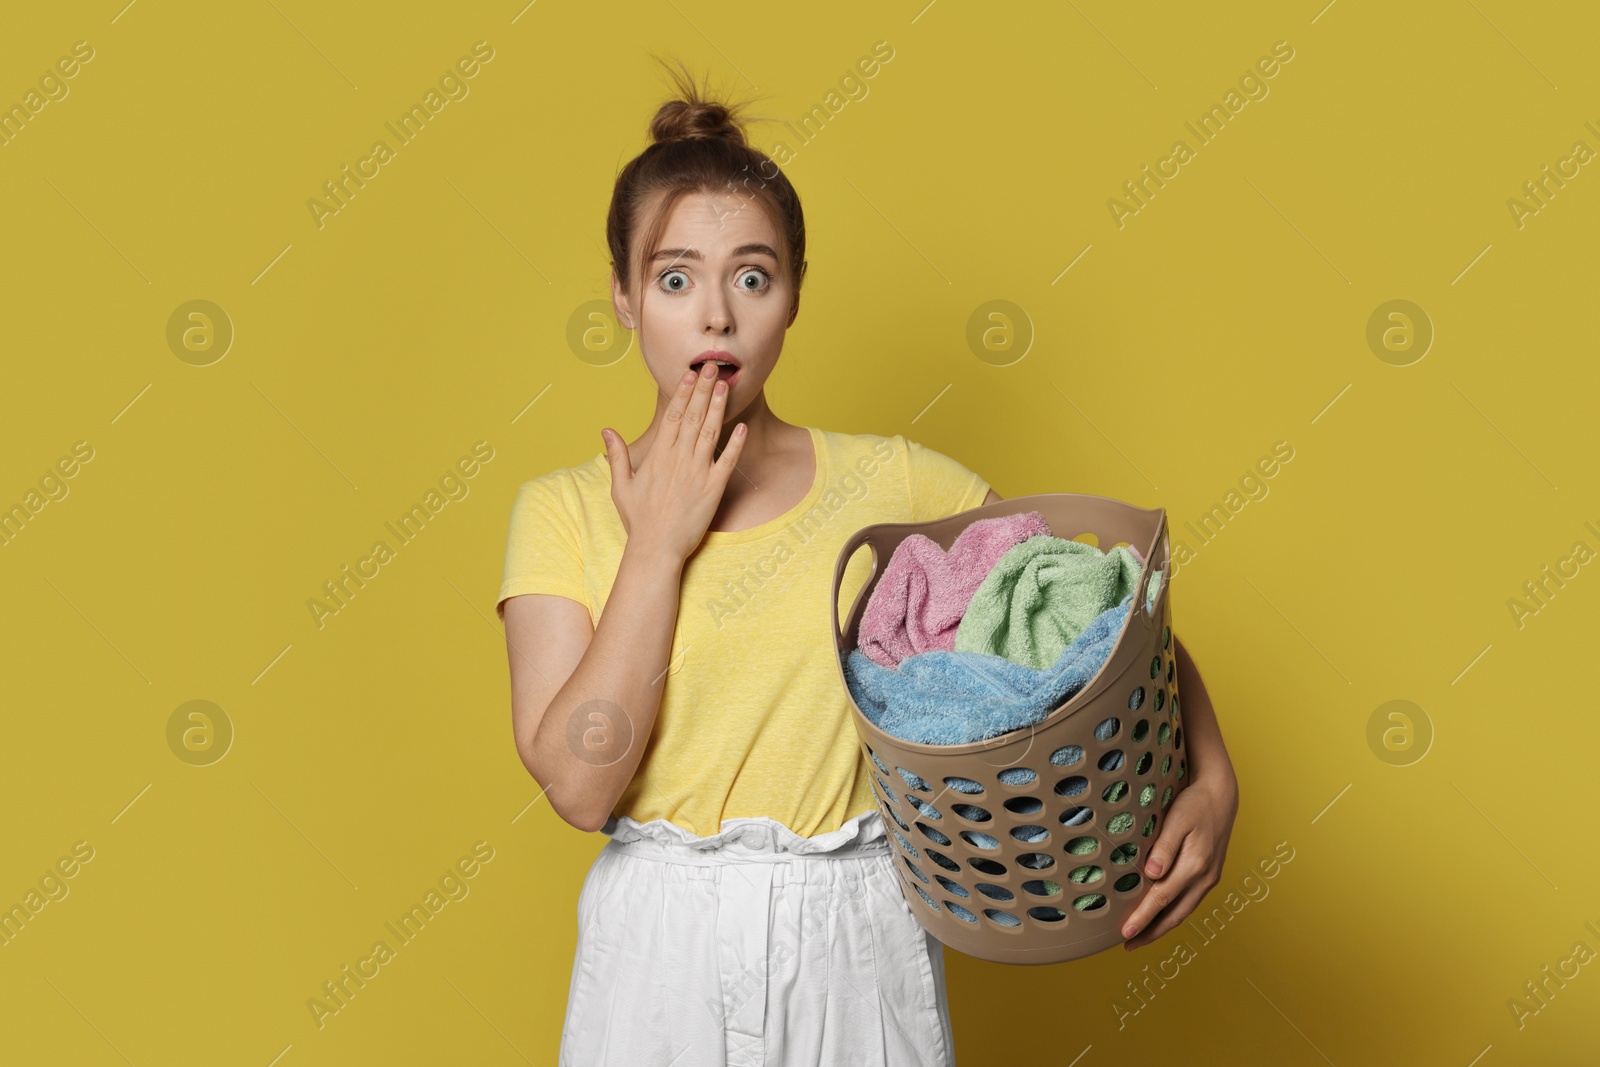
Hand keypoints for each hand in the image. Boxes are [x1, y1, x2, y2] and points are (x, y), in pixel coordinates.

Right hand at [601, 362, 746, 562]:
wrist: (656, 549)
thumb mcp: (621, 486)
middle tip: (714, 367)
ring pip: (710, 433)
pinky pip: (727, 462)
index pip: (672, 416)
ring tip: (726, 386)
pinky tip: (742, 427)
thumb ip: (616, 455)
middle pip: (693, 417)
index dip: (683, 393)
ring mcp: (698, 473)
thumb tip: (606, 430)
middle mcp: (679, 459)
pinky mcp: (713, 489)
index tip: (691, 374)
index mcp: (658, 456)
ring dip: (718, 408)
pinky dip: (735, 444)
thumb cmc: (638, 520)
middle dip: (704, 390)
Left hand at [1120, 768, 1238, 949]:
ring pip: (1184, 911)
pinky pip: (1189, 902)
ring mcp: (1209, 878)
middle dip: (1151, 932)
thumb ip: (1164, 846)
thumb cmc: (1195, 803)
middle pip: (1175, 915)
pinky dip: (1174, 914)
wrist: (1220, 794)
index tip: (1125, 933)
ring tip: (1141, 937)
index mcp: (1195, 865)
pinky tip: (1161, 916)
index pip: (1162, 899)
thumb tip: (1151, 873)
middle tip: (1128, 945)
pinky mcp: (1209, 875)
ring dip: (1162, 927)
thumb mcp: (1177, 819)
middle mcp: (1205, 877)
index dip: (1143, 918)